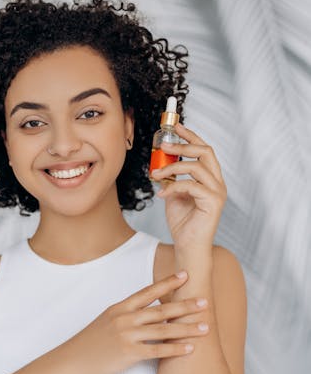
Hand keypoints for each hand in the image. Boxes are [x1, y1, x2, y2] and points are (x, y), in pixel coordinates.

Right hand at [57, 271, 208, 373]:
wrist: (70, 361)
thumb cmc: (89, 343)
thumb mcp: (106, 321)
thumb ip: (125, 315)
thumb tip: (145, 312)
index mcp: (119, 308)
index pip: (148, 292)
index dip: (168, 283)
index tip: (185, 275)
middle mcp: (124, 318)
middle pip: (161, 310)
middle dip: (185, 305)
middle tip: (205, 301)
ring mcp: (126, 335)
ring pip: (163, 329)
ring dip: (187, 328)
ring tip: (206, 327)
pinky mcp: (127, 353)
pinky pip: (157, 350)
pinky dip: (175, 349)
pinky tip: (190, 349)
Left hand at [151, 122, 226, 249]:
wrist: (188, 246)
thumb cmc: (183, 222)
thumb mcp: (173, 194)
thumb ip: (171, 178)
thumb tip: (160, 163)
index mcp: (210, 178)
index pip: (204, 149)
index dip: (191, 135)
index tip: (175, 126)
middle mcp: (218, 182)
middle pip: (205, 151)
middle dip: (183, 144)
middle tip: (164, 145)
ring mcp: (218, 192)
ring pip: (196, 167)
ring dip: (172, 168)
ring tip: (156, 174)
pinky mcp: (214, 202)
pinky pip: (191, 186)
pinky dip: (173, 187)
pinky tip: (161, 194)